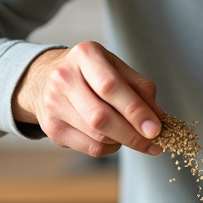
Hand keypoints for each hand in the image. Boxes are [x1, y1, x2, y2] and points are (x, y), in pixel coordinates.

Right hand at [12, 42, 164, 157]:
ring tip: (136, 136)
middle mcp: (64, 78)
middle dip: (133, 135)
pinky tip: (116, 139)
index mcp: (85, 55)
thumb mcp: (116, 67)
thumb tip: (158, 117)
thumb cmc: (90, 72)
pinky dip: (111, 147)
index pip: (110, 87)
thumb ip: (140, 88)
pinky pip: (90, 148)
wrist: (44, 78)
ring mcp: (54, 105)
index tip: (155, 128)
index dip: (135, 111)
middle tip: (154, 144)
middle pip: (100, 117)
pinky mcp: (52, 129)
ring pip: (97, 136)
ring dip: (124, 141)